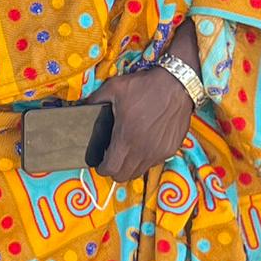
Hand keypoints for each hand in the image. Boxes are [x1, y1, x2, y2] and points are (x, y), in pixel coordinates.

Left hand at [93, 66, 195, 182]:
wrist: (177, 85)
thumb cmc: (144, 87)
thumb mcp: (114, 88)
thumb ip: (95, 99)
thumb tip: (83, 106)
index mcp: (126, 138)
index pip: (111, 169)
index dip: (102, 169)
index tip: (99, 163)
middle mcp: (143, 150)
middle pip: (124, 176)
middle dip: (114, 171)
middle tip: (111, 160)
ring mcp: (159, 152)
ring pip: (139, 171)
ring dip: (130, 167)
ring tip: (126, 154)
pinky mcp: (171, 149)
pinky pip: (154, 162)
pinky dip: (145, 159)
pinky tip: (142, 145)